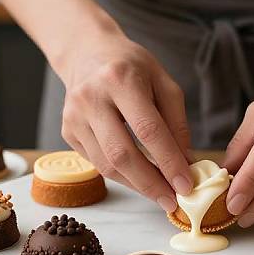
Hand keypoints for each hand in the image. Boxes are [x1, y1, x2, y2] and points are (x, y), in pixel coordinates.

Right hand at [58, 22, 192, 211]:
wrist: (87, 53)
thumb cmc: (132, 67)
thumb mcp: (163, 82)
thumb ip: (176, 122)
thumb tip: (185, 162)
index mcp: (120, 79)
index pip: (148, 130)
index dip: (169, 162)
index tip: (186, 185)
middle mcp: (91, 98)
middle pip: (121, 154)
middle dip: (151, 184)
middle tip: (172, 201)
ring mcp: (74, 117)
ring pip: (106, 165)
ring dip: (137, 185)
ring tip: (160, 194)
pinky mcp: (67, 132)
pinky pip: (97, 163)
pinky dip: (122, 176)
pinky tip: (140, 179)